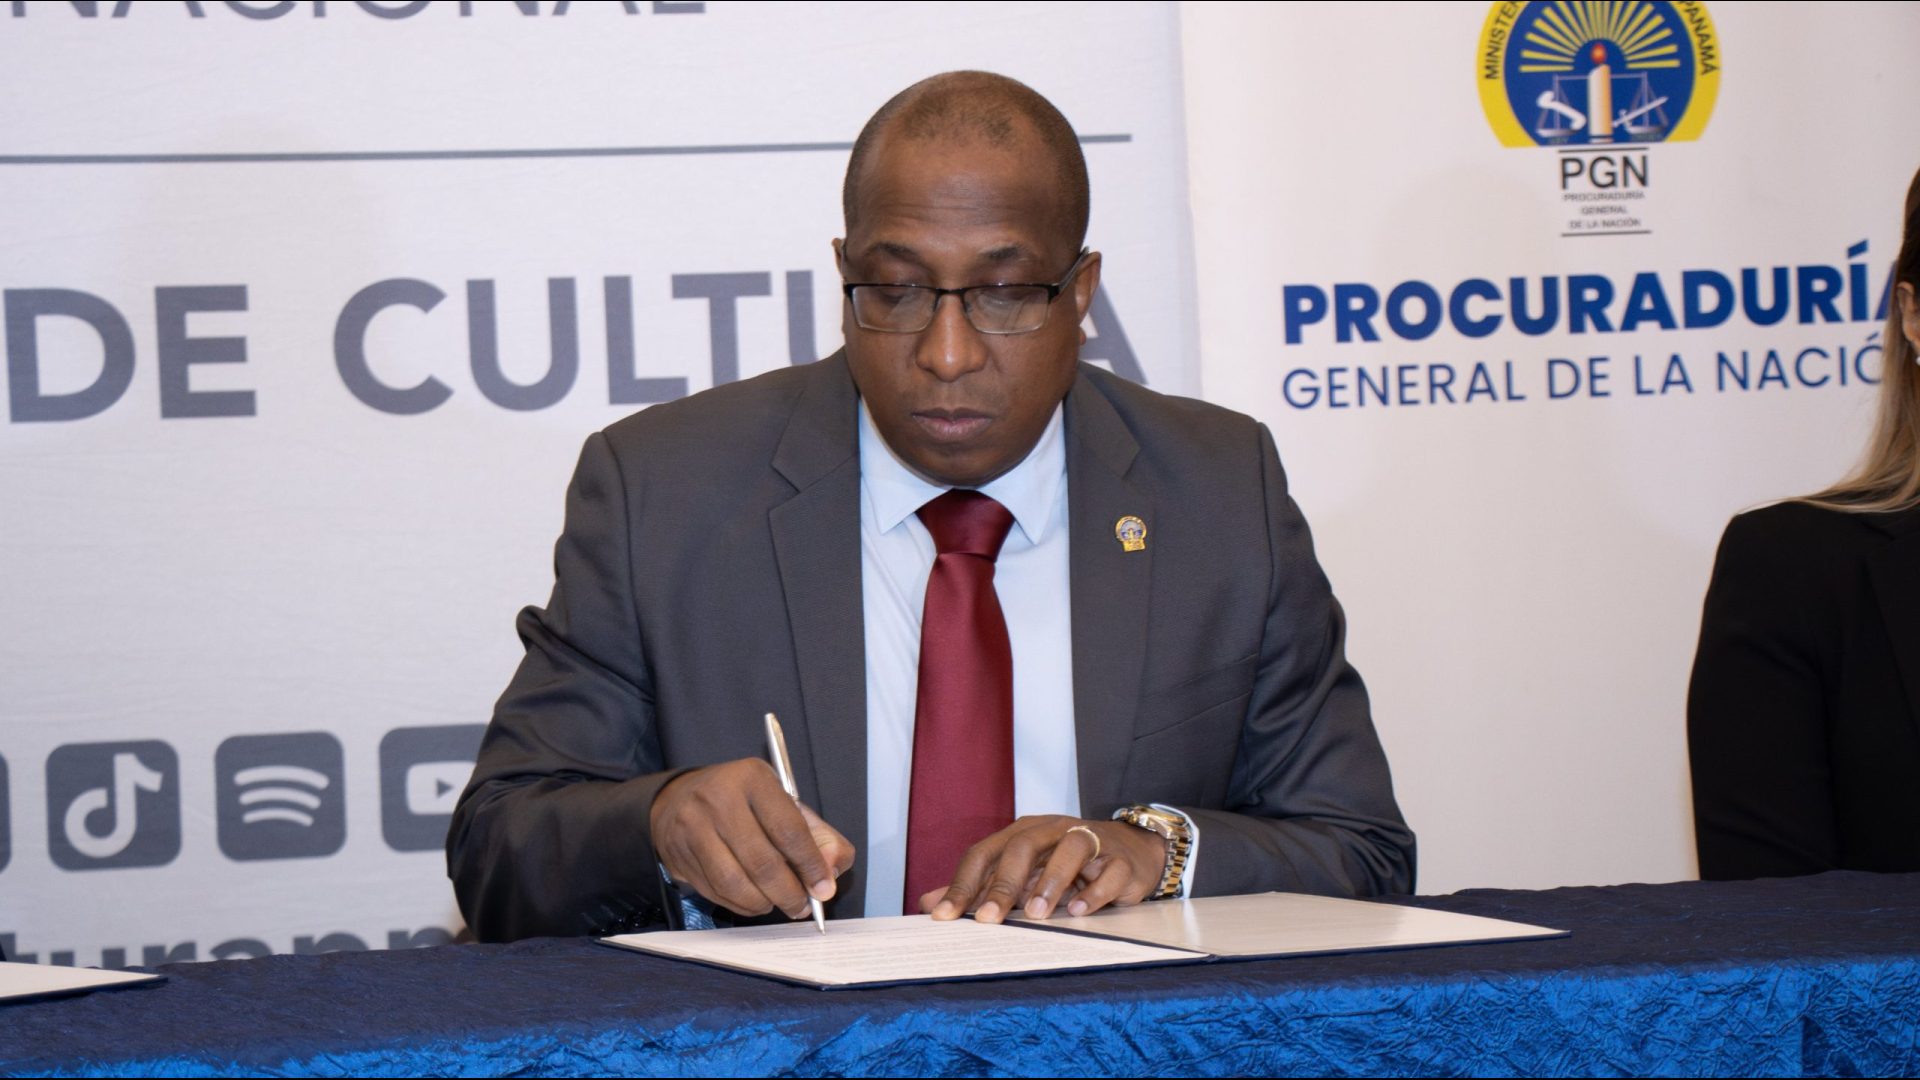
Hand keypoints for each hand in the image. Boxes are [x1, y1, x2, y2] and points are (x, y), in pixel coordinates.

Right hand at [649, 758, 855, 919]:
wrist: (681, 798)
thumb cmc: (745, 803)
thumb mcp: (786, 804)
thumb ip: (819, 836)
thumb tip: (831, 871)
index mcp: (753, 778)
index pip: (788, 829)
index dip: (810, 865)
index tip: (823, 888)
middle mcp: (719, 798)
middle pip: (761, 861)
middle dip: (789, 892)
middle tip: (802, 906)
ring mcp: (693, 826)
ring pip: (735, 882)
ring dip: (764, 903)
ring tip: (778, 903)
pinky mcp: (677, 852)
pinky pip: (715, 891)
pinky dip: (741, 904)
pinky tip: (754, 900)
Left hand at [919, 814, 1166, 923]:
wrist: (1131, 851)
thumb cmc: (1068, 865)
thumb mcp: (1022, 873)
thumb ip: (978, 888)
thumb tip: (929, 904)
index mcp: (1023, 832)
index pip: (985, 852)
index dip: (963, 883)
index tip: (944, 916)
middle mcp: (1053, 830)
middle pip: (1023, 847)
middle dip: (1003, 884)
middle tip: (988, 920)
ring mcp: (1090, 841)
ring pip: (1070, 849)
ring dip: (1050, 881)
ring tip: (1035, 914)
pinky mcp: (1120, 860)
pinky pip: (1109, 871)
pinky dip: (1094, 890)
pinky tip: (1080, 911)